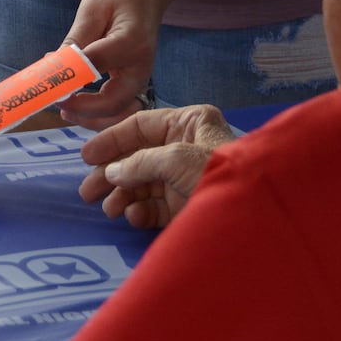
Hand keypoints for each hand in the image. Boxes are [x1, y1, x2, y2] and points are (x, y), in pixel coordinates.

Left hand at [58, 0, 168, 128]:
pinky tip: (79, 102)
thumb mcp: (93, 9)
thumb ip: (75, 42)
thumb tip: (52, 68)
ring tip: (66, 108)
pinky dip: (100, 110)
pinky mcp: (136, 76)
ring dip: (93, 118)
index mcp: (130, 44)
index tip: (48, 88)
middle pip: (115, 106)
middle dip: (84, 113)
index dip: (69, 85)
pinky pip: (120, 102)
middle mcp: (141, 66)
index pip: (96, 72)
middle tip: (57, 104)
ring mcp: (142, 74)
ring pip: (120, 111)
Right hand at [77, 105, 234, 228]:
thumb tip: (112, 173)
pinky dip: (140, 212)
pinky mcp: (186, 206)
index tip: (86, 157)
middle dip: (112, 175)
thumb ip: (139, 162)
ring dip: (122, 196)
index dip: (111, 141)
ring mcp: (184, 178)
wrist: (254, 216)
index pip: (140, 126)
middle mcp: (184, 147)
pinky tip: (133, 216)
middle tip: (87, 193)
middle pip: (137, 157)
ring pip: (142, 184)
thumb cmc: (219, 173)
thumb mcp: (177, 159)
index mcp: (188, 124)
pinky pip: (154, 206)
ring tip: (109, 209)